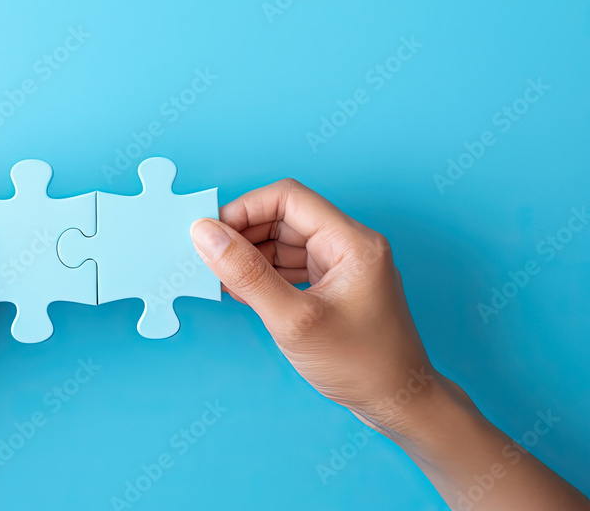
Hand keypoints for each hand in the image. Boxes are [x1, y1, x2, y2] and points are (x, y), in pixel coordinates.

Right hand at [191, 179, 589, 510]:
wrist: (398, 404)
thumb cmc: (359, 365)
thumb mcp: (293, 320)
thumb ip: (247, 274)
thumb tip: (205, 234)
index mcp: (351, 241)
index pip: (288, 198)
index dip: (244, 209)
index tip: (210, 234)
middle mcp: (350, 245)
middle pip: (285, 217)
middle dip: (244, 234)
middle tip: (210, 260)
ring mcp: (343, 266)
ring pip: (286, 242)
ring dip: (252, 256)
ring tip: (223, 280)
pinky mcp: (335, 287)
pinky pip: (293, 266)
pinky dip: (266, 275)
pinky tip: (244, 293)